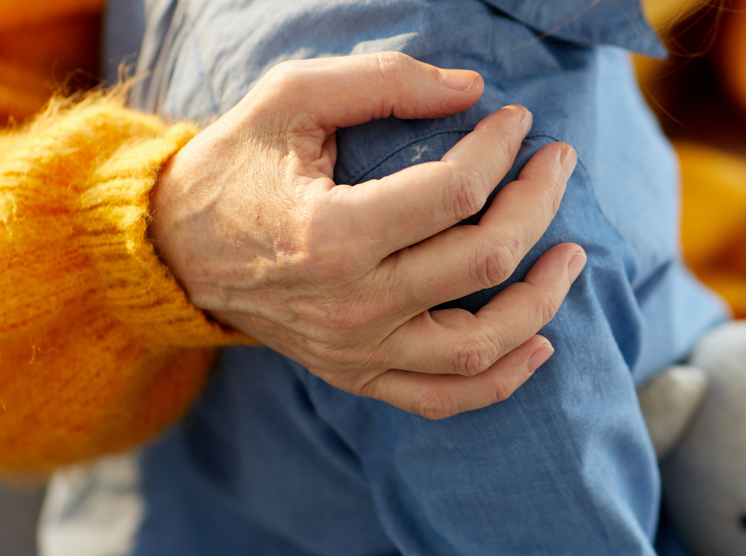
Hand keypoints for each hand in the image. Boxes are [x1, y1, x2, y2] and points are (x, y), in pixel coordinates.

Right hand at [151, 52, 584, 418]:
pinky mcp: (357, 376)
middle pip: (483, 261)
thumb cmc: (236, 165)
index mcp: (332, 233)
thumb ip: (383, 84)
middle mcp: (350, 305)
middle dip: (537, 204)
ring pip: (480, 343)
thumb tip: (473, 91)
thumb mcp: (292, 98)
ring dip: (542, 299)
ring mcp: (356, 350)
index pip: (457, 192)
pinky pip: (444, 397)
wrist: (173, 249)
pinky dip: (501, 379)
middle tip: (557, 163)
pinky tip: (540, 343)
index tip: (518, 121)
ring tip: (572, 255)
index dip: (503, 149)